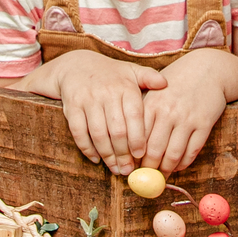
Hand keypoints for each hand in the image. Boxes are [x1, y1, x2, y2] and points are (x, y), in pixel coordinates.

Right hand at [21, 50, 165, 174]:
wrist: (76, 66)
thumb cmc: (111, 75)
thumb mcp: (131, 71)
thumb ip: (149, 78)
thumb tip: (166, 84)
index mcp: (125, 87)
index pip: (135, 116)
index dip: (138, 138)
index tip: (141, 156)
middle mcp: (106, 93)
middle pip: (117, 129)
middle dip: (123, 153)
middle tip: (129, 170)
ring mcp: (88, 100)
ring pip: (98, 134)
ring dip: (107, 155)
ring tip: (115, 169)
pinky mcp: (71, 107)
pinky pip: (78, 132)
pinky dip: (87, 148)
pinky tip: (96, 159)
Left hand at [138, 48, 233, 174]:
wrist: (208, 69)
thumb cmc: (176, 82)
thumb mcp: (155, 91)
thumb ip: (143, 113)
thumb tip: (129, 144)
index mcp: (151, 103)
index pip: (136, 137)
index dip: (132, 156)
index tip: (130, 165)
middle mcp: (167, 112)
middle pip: (153, 150)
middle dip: (148, 168)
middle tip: (145, 176)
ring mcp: (187, 118)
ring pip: (173, 155)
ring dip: (166, 169)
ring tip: (161, 175)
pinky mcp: (204, 124)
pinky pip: (191, 151)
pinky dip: (183, 163)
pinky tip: (178, 165)